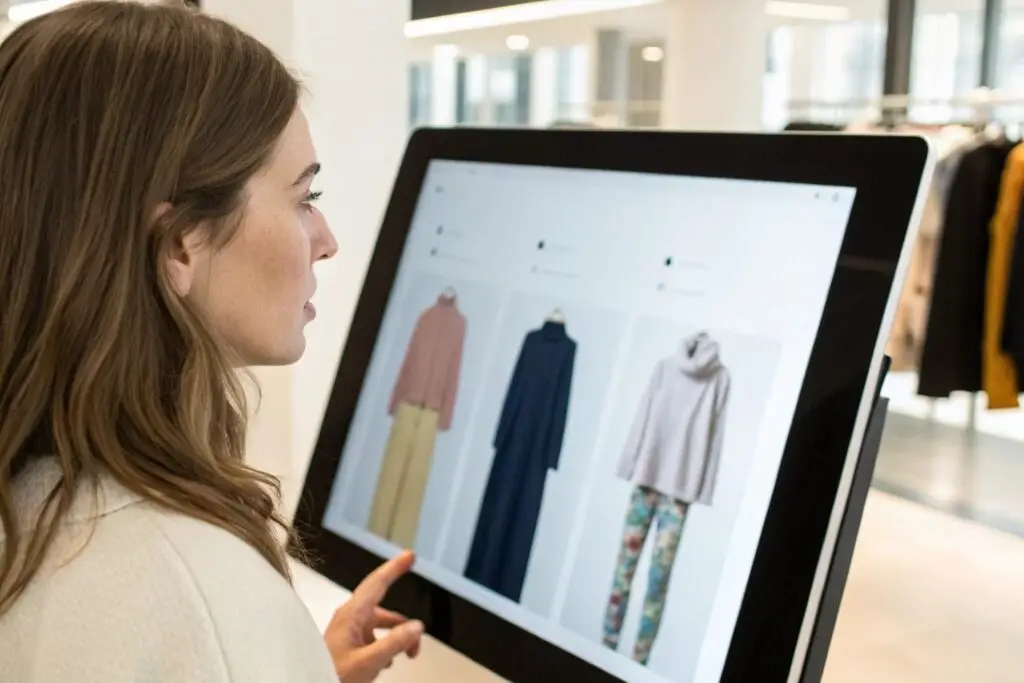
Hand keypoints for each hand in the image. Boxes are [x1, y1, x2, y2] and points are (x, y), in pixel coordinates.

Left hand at [324, 550, 423, 682]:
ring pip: (380, 626)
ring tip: (407, 655)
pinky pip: (373, 637)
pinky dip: (385, 645)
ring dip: (396, 637)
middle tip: (418, 637)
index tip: (410, 555)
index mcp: (352, 614)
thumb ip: (395, 642)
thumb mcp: (369, 660)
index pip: (378, 582)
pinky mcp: (348, 643)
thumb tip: (417, 626)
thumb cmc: (334, 673)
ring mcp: (348, 630)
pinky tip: (387, 661)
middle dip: (403, 623)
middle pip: (384, 609)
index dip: (395, 567)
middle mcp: (350, 617)